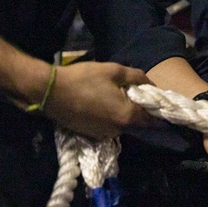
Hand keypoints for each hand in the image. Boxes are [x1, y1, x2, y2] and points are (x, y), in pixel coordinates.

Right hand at [42, 62, 156, 138]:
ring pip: (120, 124)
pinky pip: (107, 126)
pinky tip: (99, 104)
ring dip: (121, 113)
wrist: (51, 92)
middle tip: (130, 92)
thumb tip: (151, 84)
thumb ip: (137, 77)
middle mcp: (118, 130)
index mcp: (127, 116)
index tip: (156, 101)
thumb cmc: (84, 79)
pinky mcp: (91, 135)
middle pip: (135, 121)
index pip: (151, 119)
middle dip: (136, 109)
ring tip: (111, 96)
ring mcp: (103, 135)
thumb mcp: (114, 71)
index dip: (156, 110)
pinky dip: (108, 117)